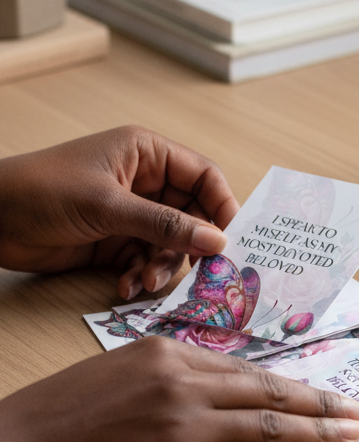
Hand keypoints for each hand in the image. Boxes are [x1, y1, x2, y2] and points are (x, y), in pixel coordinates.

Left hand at [0, 126, 238, 300]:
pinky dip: (140, 275)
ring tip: (144, 282)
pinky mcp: (112, 241)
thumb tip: (217, 240)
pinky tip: (126, 287)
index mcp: (147, 154)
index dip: (222, 207)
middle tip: (193, 273)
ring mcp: (128, 213)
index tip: (231, 242)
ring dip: (162, 266)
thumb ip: (165, 225)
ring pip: (169, 244)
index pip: (203, 177)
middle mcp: (143, 182)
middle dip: (189, 246)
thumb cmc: (43, 191)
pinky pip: (144, 260)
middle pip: (191, 216)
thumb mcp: (109, 206)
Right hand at [0, 337, 358, 441]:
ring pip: (268, 426)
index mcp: (168, 354)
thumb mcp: (116, 370)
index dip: (291, 383)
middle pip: (270, 393)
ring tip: (353, 436)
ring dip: (319, 432)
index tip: (321, 390)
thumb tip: (214, 389)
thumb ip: (168, 375)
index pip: (246, 370)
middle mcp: (183, 383)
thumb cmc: (59, 414)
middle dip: (322, 403)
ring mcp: (183, 426)